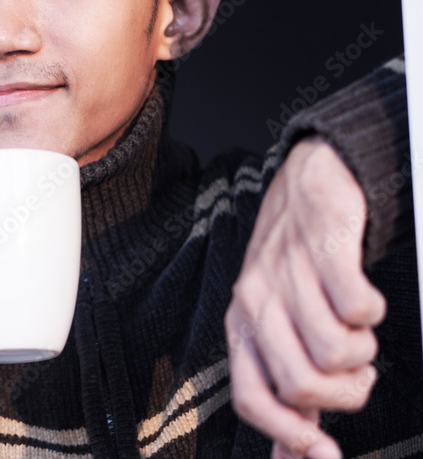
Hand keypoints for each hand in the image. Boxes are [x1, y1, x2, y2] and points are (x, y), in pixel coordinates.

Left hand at [225, 136, 386, 457]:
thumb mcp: (274, 322)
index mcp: (241, 326)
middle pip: (300, 385)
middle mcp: (256, 301)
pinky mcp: (323, 246)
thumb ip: (285, 387)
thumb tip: (298, 457)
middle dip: (345, 393)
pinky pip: (358, 307)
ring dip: (362, 352)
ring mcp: (287, 274)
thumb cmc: (292, 264)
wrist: (308, 183)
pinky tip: (364, 301)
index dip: (288, 435)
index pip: (250, 398)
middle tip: (356, 371)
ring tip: (357, 332)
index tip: (324, 451)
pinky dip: (373, 314)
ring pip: (334, 352)